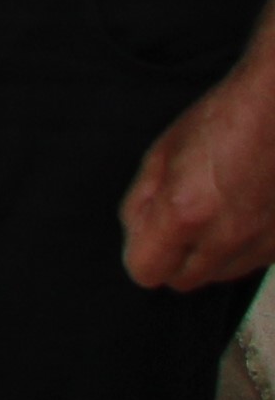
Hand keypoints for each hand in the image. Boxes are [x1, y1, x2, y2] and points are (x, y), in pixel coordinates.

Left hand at [120, 42, 274, 288]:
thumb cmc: (226, 119)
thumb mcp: (161, 154)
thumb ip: (141, 204)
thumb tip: (136, 234)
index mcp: (185, 213)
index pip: (145, 270)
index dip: (142, 252)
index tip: (147, 235)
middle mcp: (228, 236)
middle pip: (184, 280)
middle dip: (175, 256)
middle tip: (180, 220)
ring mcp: (263, 242)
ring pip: (221, 275)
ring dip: (210, 254)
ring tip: (215, 209)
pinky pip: (253, 261)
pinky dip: (242, 246)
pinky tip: (242, 210)